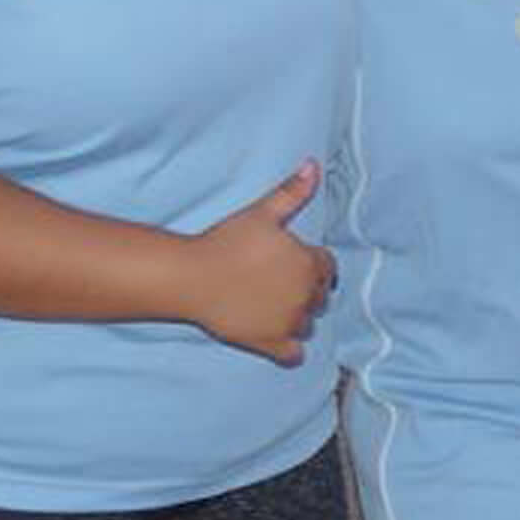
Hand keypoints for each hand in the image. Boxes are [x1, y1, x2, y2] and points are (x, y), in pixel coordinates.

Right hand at [182, 160, 332, 364]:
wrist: (192, 276)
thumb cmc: (226, 241)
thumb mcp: (262, 213)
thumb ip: (292, 192)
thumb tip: (313, 166)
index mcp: (309, 264)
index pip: (327, 267)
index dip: (313, 264)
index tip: (294, 262)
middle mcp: (305, 296)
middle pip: (319, 297)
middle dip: (307, 290)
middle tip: (282, 284)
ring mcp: (289, 322)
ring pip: (307, 324)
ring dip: (298, 317)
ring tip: (275, 306)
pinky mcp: (270, 344)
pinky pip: (293, 354)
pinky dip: (290, 349)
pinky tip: (277, 337)